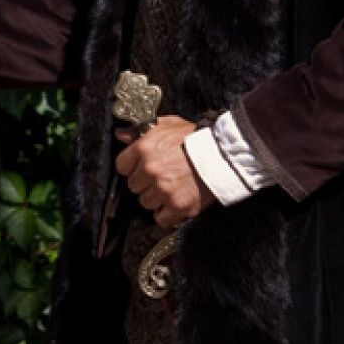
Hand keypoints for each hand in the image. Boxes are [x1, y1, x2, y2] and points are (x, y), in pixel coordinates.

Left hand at [114, 115, 215, 229]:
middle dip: (145, 183)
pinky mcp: (177, 206)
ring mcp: (163, 189)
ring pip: (146, 202)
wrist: (223, 154)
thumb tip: (120, 135)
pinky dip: (168, 215)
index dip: (132, 168)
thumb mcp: (166, 125)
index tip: (141, 169)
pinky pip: (161, 219)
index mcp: (144, 149)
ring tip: (171, 189)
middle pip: (133, 186)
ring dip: (156, 199)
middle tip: (161, 178)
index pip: (121, 166)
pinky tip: (175, 204)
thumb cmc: (195, 137)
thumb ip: (140, 131)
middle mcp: (150, 170)